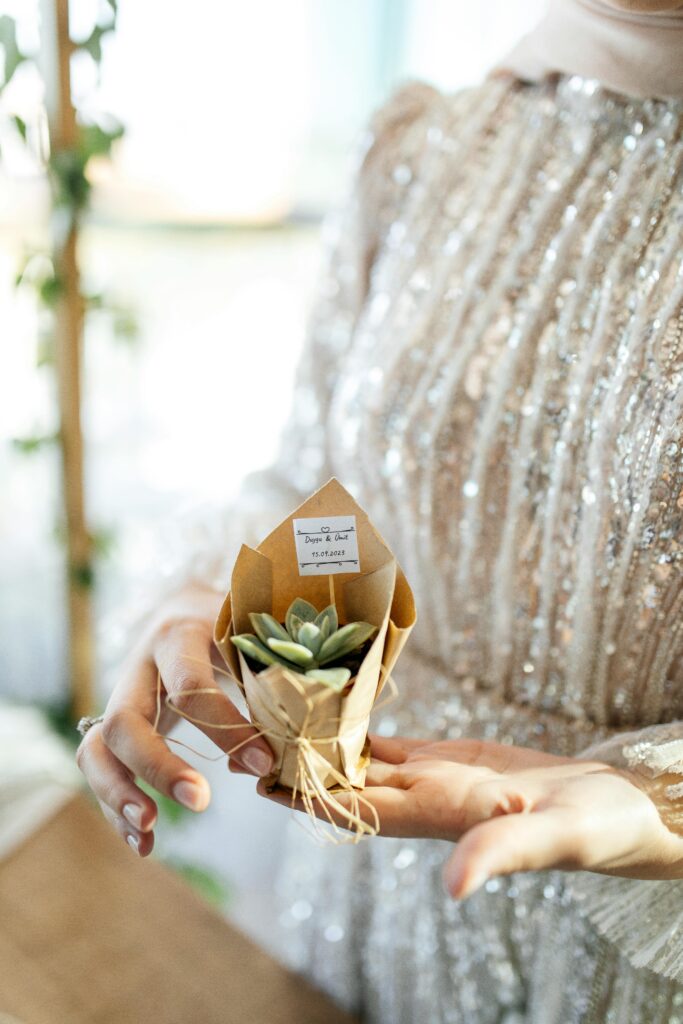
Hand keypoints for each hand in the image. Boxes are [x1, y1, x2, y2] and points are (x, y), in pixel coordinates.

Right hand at [76, 584, 273, 856]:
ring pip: (96, 748)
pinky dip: (117, 810)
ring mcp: (118, 696)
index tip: (262, 764)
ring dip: (117, 794)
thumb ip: (261, 687)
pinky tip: (144, 845)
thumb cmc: (229, 626)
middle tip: (200, 801)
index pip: (189, 685)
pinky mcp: (112, 725)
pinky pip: (100, 770)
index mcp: (179, 636)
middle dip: (157, 767)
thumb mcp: (248, 638)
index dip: (225, 728)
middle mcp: (138, 667)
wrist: (184, 608)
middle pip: (124, 720)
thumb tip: (263, 764)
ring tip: (149, 832)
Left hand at [253, 735, 682, 895]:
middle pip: (343, 782)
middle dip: (295, 763)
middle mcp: (423, 798)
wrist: (615, 808)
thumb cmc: (591, 828)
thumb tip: (452, 889)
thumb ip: (500, 856)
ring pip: (361, 759)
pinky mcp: (451, 757)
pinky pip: (393, 742)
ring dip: (319, 741)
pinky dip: (361, 723)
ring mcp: (434, 776)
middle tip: (245, 733)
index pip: (354, 809)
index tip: (259, 775)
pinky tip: (335, 705)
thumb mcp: (549, 838)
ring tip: (275, 712)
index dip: (305, 796)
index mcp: (437, 816)